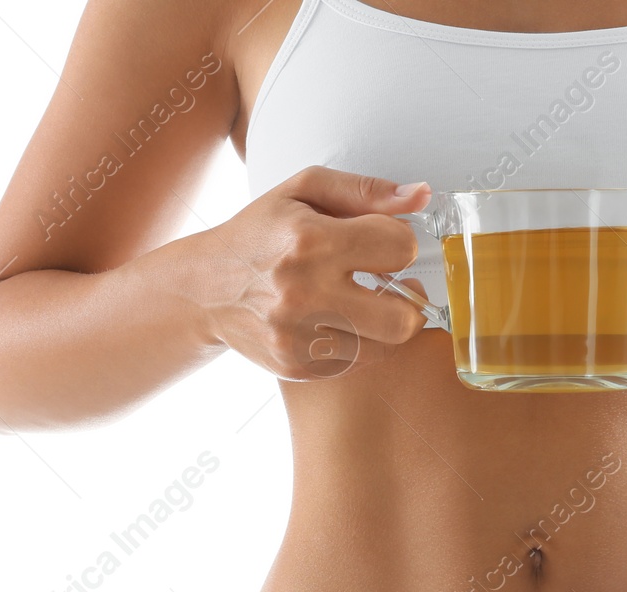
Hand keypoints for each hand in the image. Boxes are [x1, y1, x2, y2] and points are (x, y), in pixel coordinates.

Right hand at [201, 165, 434, 380]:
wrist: (205, 288)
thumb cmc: (259, 234)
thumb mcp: (304, 191)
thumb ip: (366, 190)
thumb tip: (422, 196)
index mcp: (309, 240)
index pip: (400, 248)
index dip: (401, 242)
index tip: (385, 242)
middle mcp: (304, 292)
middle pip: (403, 317)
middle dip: (411, 298)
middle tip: (396, 284)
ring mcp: (299, 336)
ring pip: (385, 345)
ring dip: (385, 321)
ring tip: (366, 301)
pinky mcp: (297, 365)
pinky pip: (359, 362)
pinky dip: (360, 341)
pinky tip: (342, 320)